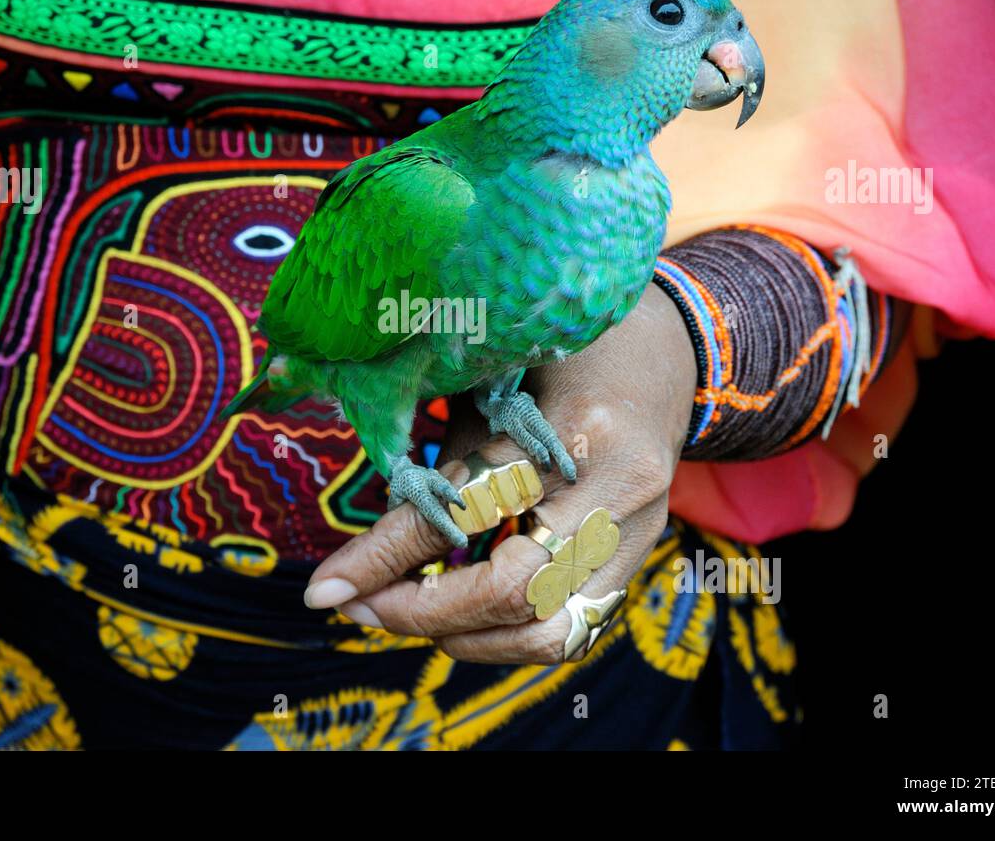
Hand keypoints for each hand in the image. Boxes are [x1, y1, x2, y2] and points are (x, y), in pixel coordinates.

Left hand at [303, 284, 697, 663]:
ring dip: (463, 638)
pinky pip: (571, 632)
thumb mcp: (497, 383)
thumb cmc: (565, 356)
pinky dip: (504, 640)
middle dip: (422, 611)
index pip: (468, 511)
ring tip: (400, 616)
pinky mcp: (638, 561)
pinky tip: (456, 621)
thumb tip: (370, 548)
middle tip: (358, 606)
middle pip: (514, 587)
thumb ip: (445, 462)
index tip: (326, 587)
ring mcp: (640, 534)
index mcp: (579, 429)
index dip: (387, 555)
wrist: (668, 354)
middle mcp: (620, 492)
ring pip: (548, 630)